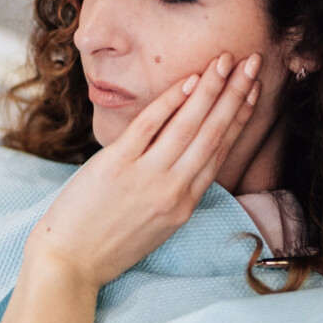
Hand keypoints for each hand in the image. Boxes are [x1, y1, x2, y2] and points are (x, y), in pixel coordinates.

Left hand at [26, 52, 259, 290]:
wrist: (68, 262)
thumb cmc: (106, 244)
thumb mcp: (155, 225)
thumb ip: (172, 192)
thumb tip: (183, 158)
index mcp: (185, 204)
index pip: (220, 151)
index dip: (240, 117)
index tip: (253, 90)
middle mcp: (173, 190)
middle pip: (213, 133)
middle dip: (236, 94)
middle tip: (253, 62)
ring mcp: (146, 177)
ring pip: (189, 125)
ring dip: (211, 88)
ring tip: (227, 60)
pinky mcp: (116, 166)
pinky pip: (149, 125)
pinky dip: (171, 101)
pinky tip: (188, 80)